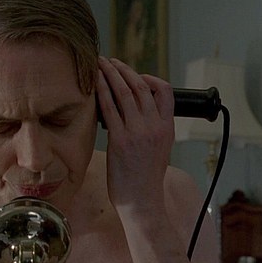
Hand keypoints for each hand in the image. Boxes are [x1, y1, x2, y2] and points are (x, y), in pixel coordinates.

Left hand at [96, 57, 174, 212]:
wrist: (142, 200)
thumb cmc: (147, 178)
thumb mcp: (160, 149)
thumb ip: (153, 129)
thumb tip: (138, 113)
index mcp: (167, 128)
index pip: (166, 91)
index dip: (150, 78)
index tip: (136, 77)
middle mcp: (154, 126)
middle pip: (141, 87)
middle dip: (124, 70)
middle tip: (111, 61)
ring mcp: (137, 132)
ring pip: (124, 93)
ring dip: (111, 74)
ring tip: (100, 64)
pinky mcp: (120, 140)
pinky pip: (109, 108)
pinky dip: (101, 91)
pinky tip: (94, 82)